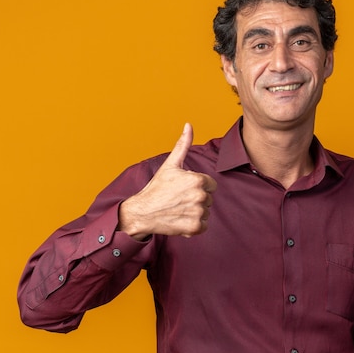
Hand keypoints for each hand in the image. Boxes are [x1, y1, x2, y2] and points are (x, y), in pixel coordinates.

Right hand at [118, 123, 216, 239]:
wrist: (142, 212)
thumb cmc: (157, 188)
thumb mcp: (171, 164)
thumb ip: (183, 145)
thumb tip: (189, 125)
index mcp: (198, 180)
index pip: (211, 185)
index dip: (198, 186)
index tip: (183, 188)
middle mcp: (200, 196)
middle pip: (209, 198)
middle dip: (196, 199)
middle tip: (179, 199)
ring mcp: (198, 213)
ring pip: (206, 212)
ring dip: (195, 212)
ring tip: (179, 209)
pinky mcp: (194, 228)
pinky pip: (204, 226)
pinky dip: (194, 226)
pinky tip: (180, 219)